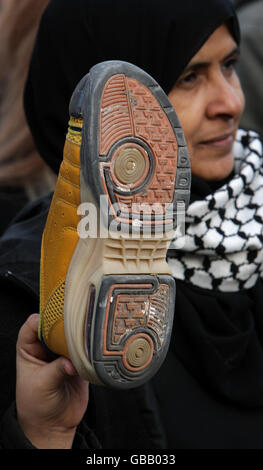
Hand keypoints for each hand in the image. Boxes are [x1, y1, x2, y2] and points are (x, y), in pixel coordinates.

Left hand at [16, 314, 88, 448]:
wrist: (54, 425)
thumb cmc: (37, 405)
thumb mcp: (42, 384)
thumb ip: (56, 369)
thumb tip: (72, 362)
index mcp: (29, 347)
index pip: (34, 324)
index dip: (44, 318)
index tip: (57, 317)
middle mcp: (46, 347)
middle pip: (56, 326)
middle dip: (66, 324)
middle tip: (77, 324)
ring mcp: (63, 353)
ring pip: (72, 336)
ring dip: (80, 337)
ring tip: (87, 339)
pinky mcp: (78, 361)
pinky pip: (85, 350)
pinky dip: (90, 349)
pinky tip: (93, 350)